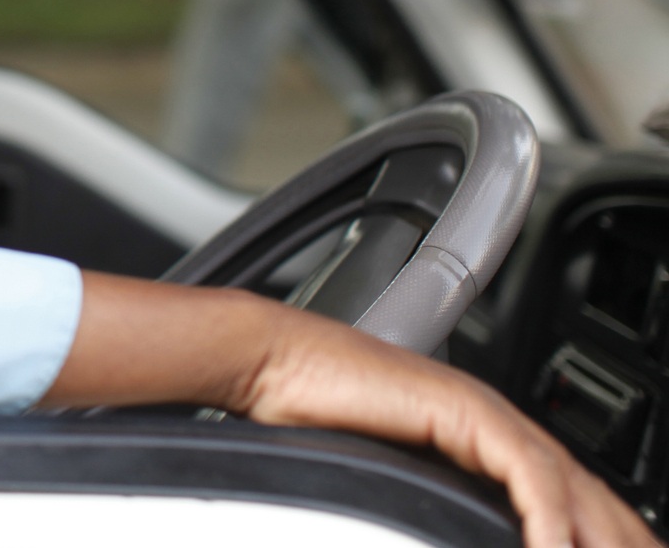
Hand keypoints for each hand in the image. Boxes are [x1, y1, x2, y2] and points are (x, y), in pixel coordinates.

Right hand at [40, 272, 656, 547]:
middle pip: (591, 496)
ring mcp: (483, 413)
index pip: (571, 501)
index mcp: (481, 439)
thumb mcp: (381, 479)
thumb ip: (427, 503)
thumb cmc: (305, 417)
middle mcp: (494, 423)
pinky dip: (550, 519)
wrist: (268, 362)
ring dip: (600, 539)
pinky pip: (528, 476)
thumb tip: (440, 535)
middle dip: (624, 541)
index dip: (607, 538)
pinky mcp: (463, 410)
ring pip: (573, 488)